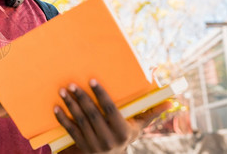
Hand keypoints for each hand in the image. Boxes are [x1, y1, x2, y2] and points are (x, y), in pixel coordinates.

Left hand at [54, 79, 171, 153]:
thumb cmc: (125, 136)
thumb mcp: (138, 127)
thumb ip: (150, 114)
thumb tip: (170, 102)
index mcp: (123, 131)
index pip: (110, 109)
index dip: (101, 94)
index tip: (92, 80)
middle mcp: (109, 140)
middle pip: (93, 115)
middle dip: (81, 98)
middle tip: (72, 84)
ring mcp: (94, 145)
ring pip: (80, 122)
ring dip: (70, 106)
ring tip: (62, 91)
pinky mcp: (82, 148)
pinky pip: (71, 132)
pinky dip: (62, 119)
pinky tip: (56, 107)